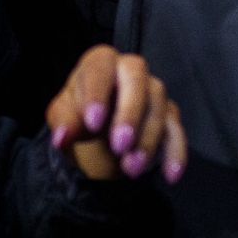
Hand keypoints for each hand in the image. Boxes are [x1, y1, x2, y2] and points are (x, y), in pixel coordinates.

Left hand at [46, 45, 186, 182]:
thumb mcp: (63, 117)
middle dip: (130, 112)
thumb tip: (61, 137)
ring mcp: (152, 90)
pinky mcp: (168, 113)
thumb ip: (63, 122)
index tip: (93, 123)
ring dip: (147, 139)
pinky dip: (176, 152)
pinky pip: (176, 129)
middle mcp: (130, 69)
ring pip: (158, 105)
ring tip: (130, 169)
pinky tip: (170, 175)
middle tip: (120, 145)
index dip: (97, 93)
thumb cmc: (78, 114)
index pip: (100, 68)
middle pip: (137, 79)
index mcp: (100, 62)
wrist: (97, 131)